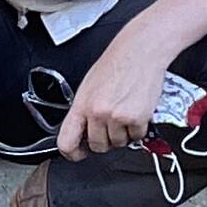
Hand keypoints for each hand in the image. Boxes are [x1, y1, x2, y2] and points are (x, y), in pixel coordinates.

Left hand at [57, 42, 169, 159]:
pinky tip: (136, 110)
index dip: (72, 153)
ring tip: (125, 111)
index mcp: (82, 104)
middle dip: (105, 139)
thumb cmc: (116, 63)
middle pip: (98, 146)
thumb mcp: (89, 86)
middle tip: (111, 123)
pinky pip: (137, 137)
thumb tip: (83, 131)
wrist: (140, 52)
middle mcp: (97, 113)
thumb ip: (84, 110)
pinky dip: (138, 128)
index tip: (78, 154)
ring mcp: (117, 117)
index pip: (67, 141)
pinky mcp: (137, 119)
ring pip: (119, 143)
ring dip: (123, 133)